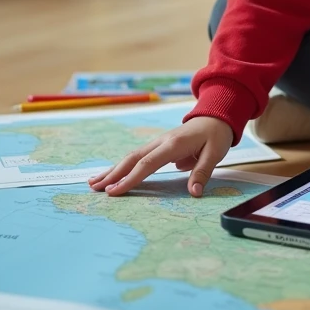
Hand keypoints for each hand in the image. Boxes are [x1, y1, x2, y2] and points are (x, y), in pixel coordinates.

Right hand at [88, 116, 232, 196]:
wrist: (216, 116)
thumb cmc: (216, 135)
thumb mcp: (215, 153)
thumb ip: (202, 172)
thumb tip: (193, 193)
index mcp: (173, 144)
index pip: (147, 164)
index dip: (130, 179)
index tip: (115, 191)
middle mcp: (161, 142)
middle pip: (132, 159)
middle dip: (113, 174)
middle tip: (94, 188)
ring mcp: (158, 143)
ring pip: (131, 157)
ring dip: (113, 170)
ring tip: (93, 182)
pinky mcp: (158, 146)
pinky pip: (137, 157)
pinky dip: (123, 166)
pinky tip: (113, 174)